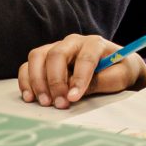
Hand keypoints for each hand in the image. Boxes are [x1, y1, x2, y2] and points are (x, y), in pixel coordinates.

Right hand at [17, 34, 145, 109]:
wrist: (115, 66)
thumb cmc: (118, 70)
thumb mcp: (119, 77)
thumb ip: (101, 81)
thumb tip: (76, 90)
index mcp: (95, 43)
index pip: (85, 58)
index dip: (79, 78)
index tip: (73, 97)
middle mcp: (74, 42)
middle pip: (57, 54)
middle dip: (55, 81)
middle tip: (59, 104)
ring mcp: (57, 47)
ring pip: (38, 56)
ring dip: (38, 81)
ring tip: (45, 102)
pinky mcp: (45, 58)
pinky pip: (28, 65)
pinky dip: (26, 80)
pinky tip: (31, 97)